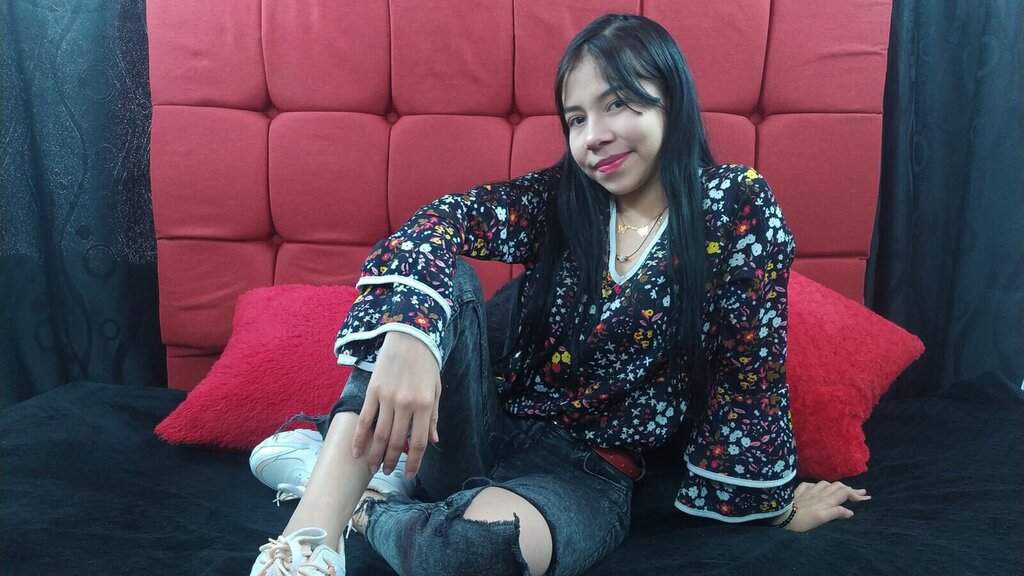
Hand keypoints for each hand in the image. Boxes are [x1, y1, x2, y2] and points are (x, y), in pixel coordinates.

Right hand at [351, 331, 441, 479]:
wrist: (409, 337)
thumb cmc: (426, 365)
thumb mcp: (436, 390)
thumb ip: (433, 417)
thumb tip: (433, 441)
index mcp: (424, 405)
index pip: (418, 442)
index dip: (413, 462)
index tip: (409, 475)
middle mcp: (405, 404)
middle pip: (395, 441)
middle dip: (391, 461)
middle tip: (386, 472)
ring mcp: (386, 398)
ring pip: (378, 434)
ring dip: (375, 454)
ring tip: (373, 467)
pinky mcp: (372, 392)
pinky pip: (364, 419)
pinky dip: (359, 438)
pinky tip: (356, 451)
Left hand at [774, 481, 870, 531]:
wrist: (781, 515)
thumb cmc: (802, 520)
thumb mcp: (821, 519)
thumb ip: (836, 513)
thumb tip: (850, 511)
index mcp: (827, 500)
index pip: (845, 492)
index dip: (857, 494)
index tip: (867, 497)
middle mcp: (820, 492)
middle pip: (838, 486)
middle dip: (850, 488)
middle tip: (860, 492)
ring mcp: (809, 490)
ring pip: (826, 483)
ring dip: (836, 486)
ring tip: (841, 489)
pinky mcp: (800, 490)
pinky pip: (811, 484)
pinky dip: (819, 486)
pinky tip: (817, 488)